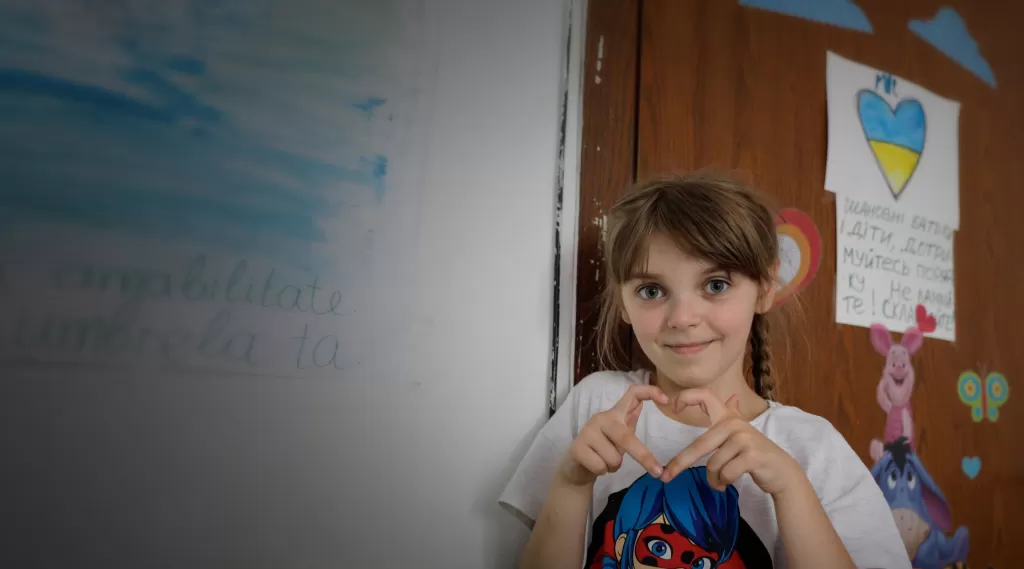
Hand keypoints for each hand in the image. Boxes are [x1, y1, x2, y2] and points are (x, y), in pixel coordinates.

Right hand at [557, 385, 668, 486]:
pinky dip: (602, 472)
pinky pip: (601, 466)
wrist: (576, 467)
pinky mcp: (577, 447)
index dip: (649, 392)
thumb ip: (631, 422)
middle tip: (657, 472)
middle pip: (626, 436)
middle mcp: (601, 418)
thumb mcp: (620, 436)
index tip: (666, 400)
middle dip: (643, 456)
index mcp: (615, 414)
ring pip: (614, 457)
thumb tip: (649, 407)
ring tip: (604, 461)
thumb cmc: (603, 449)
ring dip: (614, 466)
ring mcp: (587, 431)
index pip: (632, 394)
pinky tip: (594, 465)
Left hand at [660, 388, 805, 495]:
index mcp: (729, 417)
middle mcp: (735, 424)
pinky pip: (725, 474)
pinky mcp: (751, 456)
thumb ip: (734, 415)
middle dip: (680, 462)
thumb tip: (733, 397)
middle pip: (700, 444)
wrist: (783, 472)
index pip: (705, 395)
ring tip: (720, 482)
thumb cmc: (757, 454)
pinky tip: (726, 484)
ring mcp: (744, 439)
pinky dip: (722, 483)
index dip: (687, 397)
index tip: (673, 407)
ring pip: (712, 465)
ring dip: (713, 480)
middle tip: (666, 477)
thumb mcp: (744, 433)